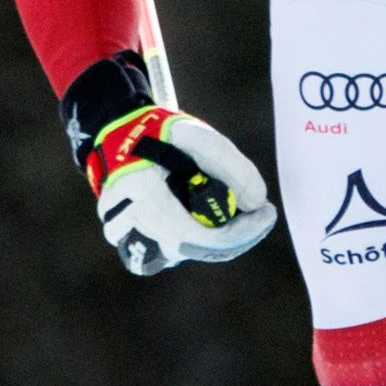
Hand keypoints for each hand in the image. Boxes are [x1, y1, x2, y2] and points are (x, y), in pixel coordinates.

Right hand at [60, 51, 276, 274]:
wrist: (118, 133)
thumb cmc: (160, 133)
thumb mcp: (198, 136)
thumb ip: (232, 166)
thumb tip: (256, 203)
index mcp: (140, 193)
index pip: (197, 235)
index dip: (240, 233)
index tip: (267, 213)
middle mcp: (124, 220)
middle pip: (192, 248)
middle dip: (233, 237)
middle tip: (259, 216)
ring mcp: (122, 232)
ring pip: (181, 252)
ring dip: (212, 238)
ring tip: (230, 211)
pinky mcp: (126, 237)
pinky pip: (168, 250)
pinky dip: (194, 238)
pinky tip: (206, 217)